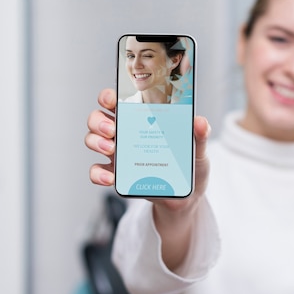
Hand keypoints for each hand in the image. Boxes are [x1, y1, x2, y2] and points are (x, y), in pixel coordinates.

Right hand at [84, 88, 210, 213]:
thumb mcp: (198, 150)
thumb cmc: (190, 166)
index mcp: (143, 119)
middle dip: (99, 120)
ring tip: (112, 149)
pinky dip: (98, 174)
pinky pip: (97, 171)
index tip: (113, 99)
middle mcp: (125, 133)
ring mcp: (119, 153)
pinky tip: (111, 178)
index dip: (110, 96)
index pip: (119, 100)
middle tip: (112, 129)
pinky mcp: (116, 175)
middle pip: (99, 118)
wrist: (186, 196)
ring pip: (92, 139)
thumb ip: (200, 135)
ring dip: (96, 142)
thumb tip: (200, 121)